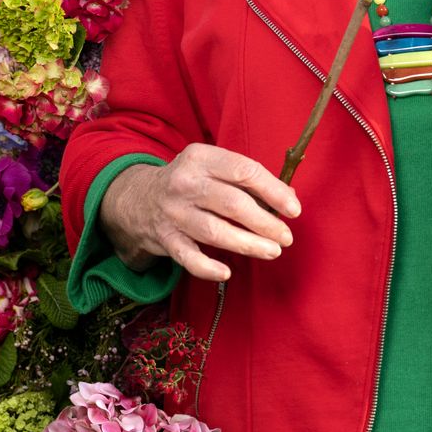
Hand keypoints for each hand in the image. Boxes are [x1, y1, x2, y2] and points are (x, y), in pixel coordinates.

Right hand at [99, 146, 299, 283]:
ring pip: (214, 231)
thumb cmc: (190, 183)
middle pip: (232, 204)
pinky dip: (207, 267)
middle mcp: (184, 183)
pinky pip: (188, 257)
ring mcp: (173, 212)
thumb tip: (288, 198)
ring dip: (247, 244)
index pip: (243, 171)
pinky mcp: (164, 238)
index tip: (293, 209)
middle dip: (265, 222)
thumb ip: (248, 180)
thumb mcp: (212, 168)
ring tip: (272, 251)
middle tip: (286, 236)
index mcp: (201, 158)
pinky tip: (226, 272)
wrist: (138, 199)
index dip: (273, 191)